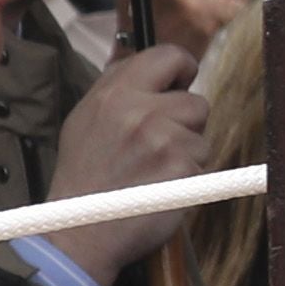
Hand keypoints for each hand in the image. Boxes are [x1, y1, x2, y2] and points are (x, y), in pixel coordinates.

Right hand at [43, 45, 208, 277]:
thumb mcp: (87, 120)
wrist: (80, 230)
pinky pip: (204, 163)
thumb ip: (120, 88)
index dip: (182, 69)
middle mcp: (138, 112)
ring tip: (153, 170)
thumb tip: (155, 64)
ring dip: (188, 152)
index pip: (168, 55)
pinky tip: (160, 187)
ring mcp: (163, 139)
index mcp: (113, 94)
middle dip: (186, 122)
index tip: (179, 84)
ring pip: (202, 134)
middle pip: (196, 100)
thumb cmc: (86, 178)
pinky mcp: (183, 168)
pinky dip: (189, 177)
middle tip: (158, 144)